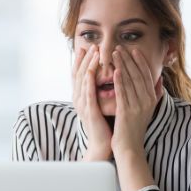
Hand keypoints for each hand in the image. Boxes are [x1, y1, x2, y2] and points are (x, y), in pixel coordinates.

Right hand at [72, 44, 112, 159]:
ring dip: (88, 65)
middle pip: (80, 74)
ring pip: (83, 80)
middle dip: (85, 58)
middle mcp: (79, 99)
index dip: (84, 60)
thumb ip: (103, 91)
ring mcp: (83, 105)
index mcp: (83, 97)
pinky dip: (90, 81)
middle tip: (91, 45)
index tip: (88, 46)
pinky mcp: (89, 111)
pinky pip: (88, 93)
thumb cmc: (105, 125)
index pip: (81, 74)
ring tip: (93, 52)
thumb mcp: (103, 105)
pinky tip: (93, 71)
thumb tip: (110, 77)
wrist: (103, 145)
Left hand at [111, 45, 163, 159]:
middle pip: (138, 75)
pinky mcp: (127, 113)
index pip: (146, 76)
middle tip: (121, 47)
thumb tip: (160, 80)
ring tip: (115, 53)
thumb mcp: (147, 110)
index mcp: (152, 99)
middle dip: (129, 60)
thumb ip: (154, 94)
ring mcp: (138, 107)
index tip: (133, 50)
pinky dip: (120, 81)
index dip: (140, 62)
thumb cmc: (134, 129)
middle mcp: (147, 102)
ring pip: (130, 81)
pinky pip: (123, 94)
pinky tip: (115, 71)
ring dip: (122, 66)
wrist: (130, 148)